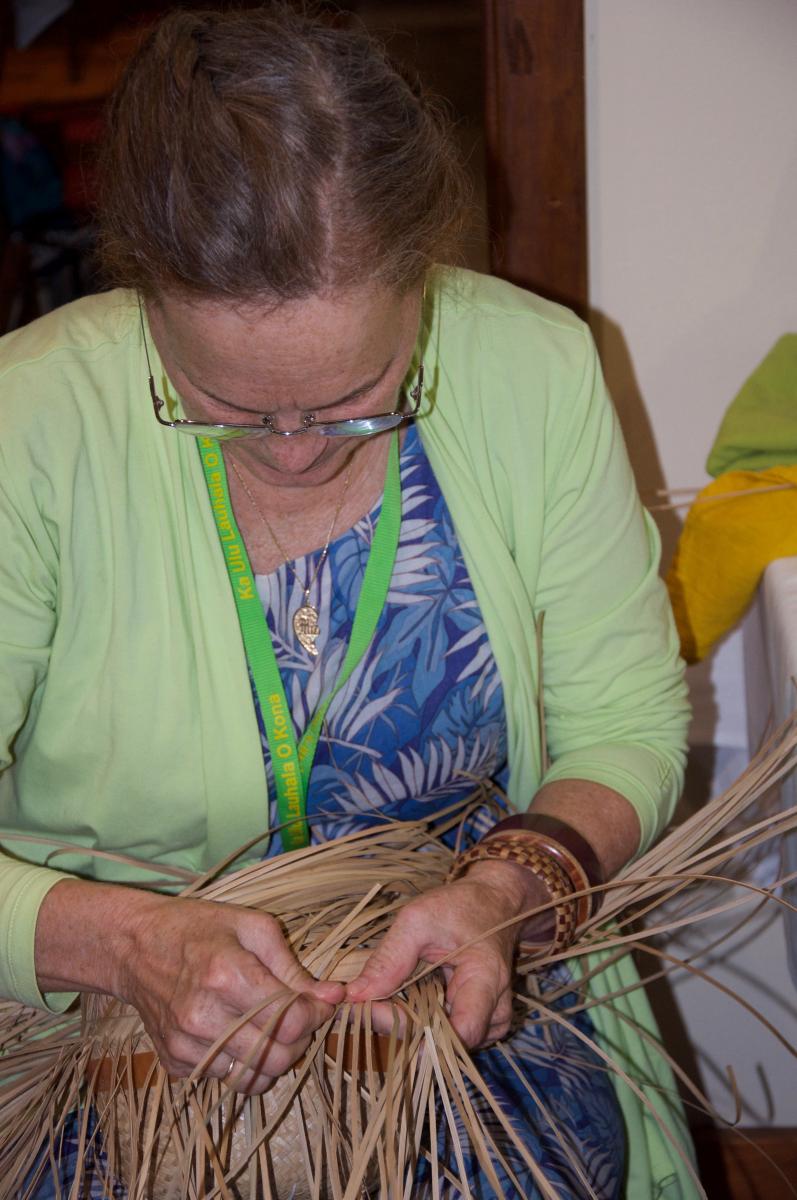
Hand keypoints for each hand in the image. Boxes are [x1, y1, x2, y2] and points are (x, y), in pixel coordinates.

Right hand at [117, 894, 343, 1093]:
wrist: (134, 946)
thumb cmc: (197, 927)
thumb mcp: (251, 926)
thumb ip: (293, 966)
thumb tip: (335, 996)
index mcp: (227, 975)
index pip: (291, 1020)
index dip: (317, 1015)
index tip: (320, 1003)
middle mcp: (204, 1016)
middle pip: (277, 1056)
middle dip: (300, 1040)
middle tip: (297, 1018)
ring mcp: (186, 1043)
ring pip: (253, 1077)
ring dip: (274, 1058)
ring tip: (270, 1029)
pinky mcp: (174, 1061)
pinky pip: (225, 1078)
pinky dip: (242, 1063)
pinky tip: (238, 1033)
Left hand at [345, 860, 546, 1048]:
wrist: (493, 903)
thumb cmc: (460, 906)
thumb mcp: (419, 919)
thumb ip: (390, 958)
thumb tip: (355, 996)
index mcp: (487, 982)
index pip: (457, 1034)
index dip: (411, 1032)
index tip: (370, 1009)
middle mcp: (494, 1011)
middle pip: (442, 1042)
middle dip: (398, 1025)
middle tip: (362, 1000)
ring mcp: (489, 1022)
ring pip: (440, 1042)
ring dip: (407, 1025)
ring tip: (382, 996)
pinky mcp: (479, 1024)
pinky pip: (444, 1034)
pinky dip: (419, 1020)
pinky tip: (404, 998)